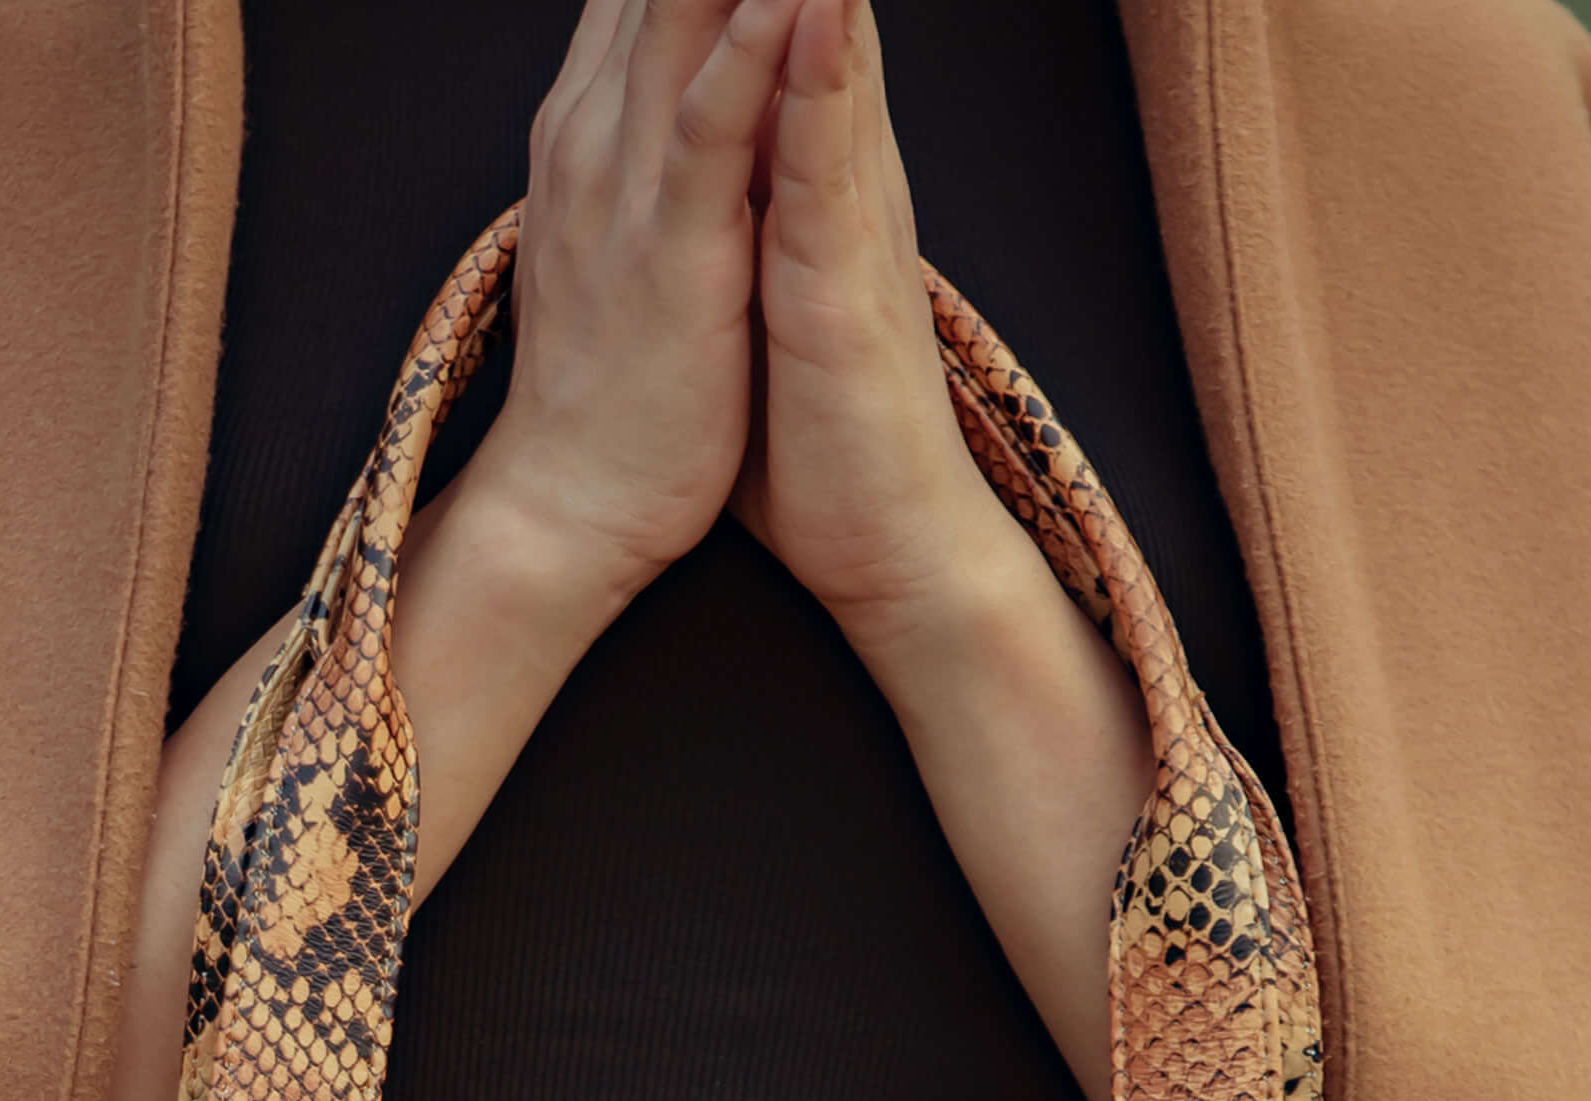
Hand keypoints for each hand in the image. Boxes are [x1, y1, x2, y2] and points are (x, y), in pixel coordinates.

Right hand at [444, 0, 800, 617]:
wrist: (568, 509)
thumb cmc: (616, 381)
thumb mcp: (624, 220)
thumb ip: (642, 126)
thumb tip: (667, 57)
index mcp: (594, 115)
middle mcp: (599, 121)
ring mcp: (631, 180)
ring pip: (688, 4)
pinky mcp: (674, 247)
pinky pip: (713, 118)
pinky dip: (755, 41)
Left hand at [729, 0, 1148, 1100]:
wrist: (888, 554)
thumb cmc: (822, 449)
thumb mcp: (759, 308)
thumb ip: (740, 235)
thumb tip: (702, 191)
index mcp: (809, 186)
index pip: (777, 35)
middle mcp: (840, 181)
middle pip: (810, 20)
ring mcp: (849, 225)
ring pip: (827, 58)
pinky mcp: (844, 286)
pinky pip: (827, 159)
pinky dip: (816, 75)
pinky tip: (809, 4)